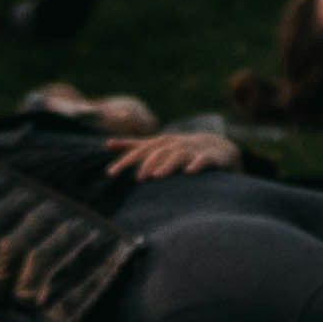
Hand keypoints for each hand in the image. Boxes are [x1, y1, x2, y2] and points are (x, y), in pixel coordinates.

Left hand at [107, 131, 240, 180]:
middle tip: (137, 178)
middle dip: (147, 164)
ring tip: (157, 176)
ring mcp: (192, 149)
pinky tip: (189, 172)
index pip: (140, 151)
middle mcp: (174, 144)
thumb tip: (107, 143)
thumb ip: (133, 145)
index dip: (125, 160)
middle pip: (158, 152)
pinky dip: (196, 164)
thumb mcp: (156, 145)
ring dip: (167, 165)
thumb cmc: (179, 148)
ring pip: (178, 155)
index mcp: (161, 143)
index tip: (110, 173)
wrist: (216, 146)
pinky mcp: (208, 157)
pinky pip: (202, 160)